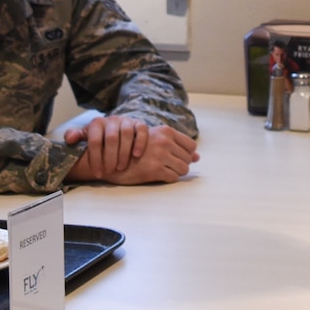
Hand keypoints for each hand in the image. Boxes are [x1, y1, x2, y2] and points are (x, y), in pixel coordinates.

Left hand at [63, 114, 146, 175]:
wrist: (117, 128)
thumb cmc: (100, 137)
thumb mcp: (86, 136)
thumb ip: (76, 136)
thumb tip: (69, 139)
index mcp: (96, 123)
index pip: (95, 140)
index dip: (95, 158)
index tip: (97, 173)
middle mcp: (112, 120)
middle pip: (111, 138)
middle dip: (110, 158)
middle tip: (110, 172)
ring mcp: (126, 121)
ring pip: (126, 134)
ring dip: (124, 153)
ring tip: (121, 167)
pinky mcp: (139, 123)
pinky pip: (141, 130)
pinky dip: (140, 142)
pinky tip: (136, 155)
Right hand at [67, 122, 197, 183]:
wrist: (111, 159)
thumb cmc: (133, 150)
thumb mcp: (154, 141)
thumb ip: (177, 146)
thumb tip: (198, 157)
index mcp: (165, 131)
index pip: (191, 145)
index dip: (187, 154)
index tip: (177, 158)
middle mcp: (164, 141)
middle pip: (188, 158)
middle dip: (181, 164)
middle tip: (167, 166)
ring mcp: (160, 155)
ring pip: (183, 169)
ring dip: (175, 172)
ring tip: (163, 171)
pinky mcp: (155, 170)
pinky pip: (173, 178)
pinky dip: (168, 179)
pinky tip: (156, 175)